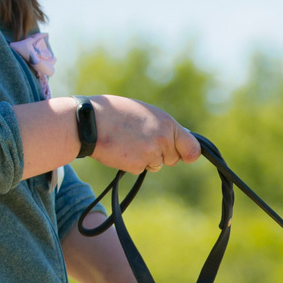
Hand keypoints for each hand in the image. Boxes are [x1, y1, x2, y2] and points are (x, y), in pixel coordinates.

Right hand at [83, 96, 202, 174]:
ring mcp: (151, 154)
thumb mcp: (144, 113)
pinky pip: (140, 169)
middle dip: (161, 154)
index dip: (189, 153)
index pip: (192, 146)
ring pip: (156, 165)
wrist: (90, 122)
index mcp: (167, 123)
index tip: (188, 157)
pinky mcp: (138, 165)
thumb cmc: (115, 113)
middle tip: (141, 141)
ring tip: (128, 142)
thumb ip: (162, 127)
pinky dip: (131, 163)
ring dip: (145, 159)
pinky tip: (121, 150)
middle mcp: (163, 139)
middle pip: (173, 158)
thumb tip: (175, 141)